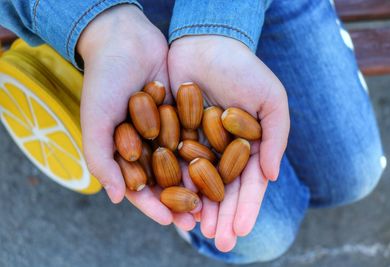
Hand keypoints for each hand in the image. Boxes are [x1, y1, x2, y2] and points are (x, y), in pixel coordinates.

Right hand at [78, 5, 197, 228]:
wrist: (124, 41)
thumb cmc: (103, 82)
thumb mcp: (96, 121)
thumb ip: (101, 160)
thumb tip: (118, 198)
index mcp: (122, 151)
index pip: (138, 187)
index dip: (152, 205)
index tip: (169, 220)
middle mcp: (145, 144)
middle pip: (164, 179)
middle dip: (179, 200)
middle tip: (197, 220)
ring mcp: (164, 130)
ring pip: (183, 162)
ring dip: (196, 183)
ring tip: (213, 201)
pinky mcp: (182, 114)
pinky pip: (195, 137)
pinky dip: (206, 153)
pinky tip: (221, 167)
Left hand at [168, 36, 289, 250]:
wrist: (206, 43)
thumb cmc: (243, 69)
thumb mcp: (271, 100)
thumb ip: (275, 137)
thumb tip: (272, 177)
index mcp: (248, 146)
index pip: (249, 183)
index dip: (246, 207)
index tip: (241, 230)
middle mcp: (223, 151)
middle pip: (224, 190)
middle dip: (223, 216)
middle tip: (220, 242)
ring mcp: (199, 145)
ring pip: (199, 184)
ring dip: (200, 209)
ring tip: (198, 232)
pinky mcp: (175, 136)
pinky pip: (175, 165)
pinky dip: (175, 186)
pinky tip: (174, 205)